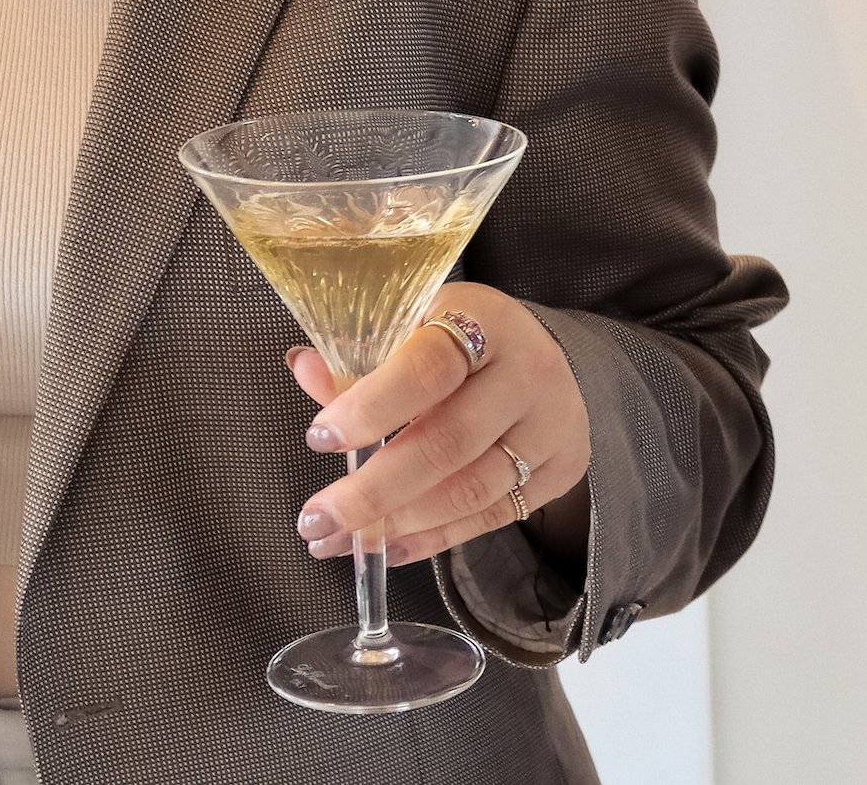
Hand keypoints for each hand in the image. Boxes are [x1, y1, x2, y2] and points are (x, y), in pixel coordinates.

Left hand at [289, 282, 591, 568]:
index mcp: (485, 319)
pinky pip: (490, 516)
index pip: (428, 369)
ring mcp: (552, 424)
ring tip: (341, 539)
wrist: (536, 354)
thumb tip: (305, 369)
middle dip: (374, 490)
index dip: (371, 407)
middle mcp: (529, 371)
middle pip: (449, 443)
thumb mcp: (413, 326)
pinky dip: (432, 538)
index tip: (320, 438)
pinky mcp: (561, 468)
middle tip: (317, 517)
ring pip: (471, 490)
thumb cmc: (458, 339)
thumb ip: (360, 355)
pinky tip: (387, 547)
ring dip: (397, 524)